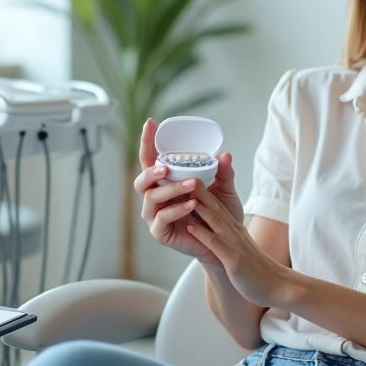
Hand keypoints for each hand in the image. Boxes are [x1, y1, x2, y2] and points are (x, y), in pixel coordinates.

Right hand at [134, 119, 244, 264]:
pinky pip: (162, 219)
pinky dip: (176, 210)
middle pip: (141, 180)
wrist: (223, 243)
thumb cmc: (218, 213)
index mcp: (165, 181)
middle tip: (166, 166)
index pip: (150, 159)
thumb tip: (225, 154)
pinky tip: (191, 204)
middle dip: (150, 171)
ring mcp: (155, 215)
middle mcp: (155, 197)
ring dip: (171, 189)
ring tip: (192, 185)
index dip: (148, 141)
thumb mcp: (224, 189)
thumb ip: (223, 172)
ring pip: (151, 198)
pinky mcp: (160, 232)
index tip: (151, 123)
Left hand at [185, 183, 291, 307]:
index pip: (216, 205)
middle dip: (197, 190)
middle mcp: (234, 232)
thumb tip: (214, 225)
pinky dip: (203, 234)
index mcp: (234, 229)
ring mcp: (235, 245)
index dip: (201, 191)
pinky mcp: (235, 260)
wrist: (275, 286)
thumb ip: (227, 234)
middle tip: (180, 176)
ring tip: (182, 193)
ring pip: (215, 220)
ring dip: (198, 206)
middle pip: (215, 206)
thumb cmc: (254, 268)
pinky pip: (216, 244)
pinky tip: (190, 226)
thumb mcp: (240, 246)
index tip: (184, 180)